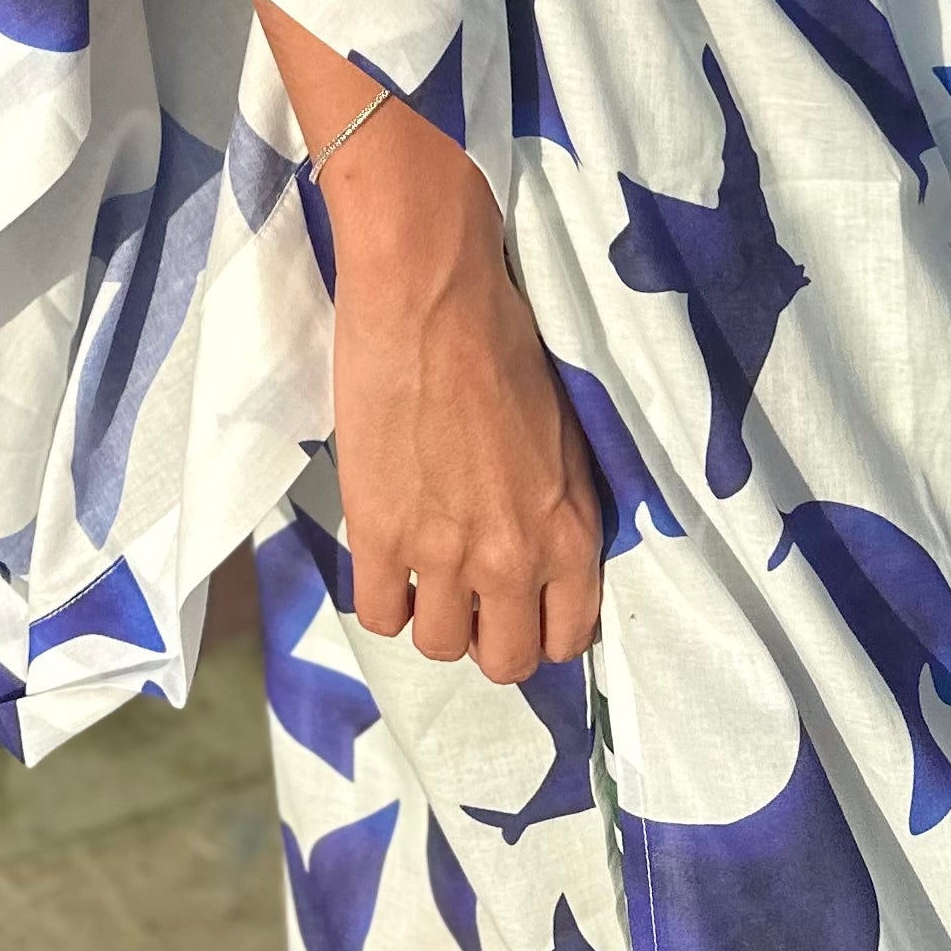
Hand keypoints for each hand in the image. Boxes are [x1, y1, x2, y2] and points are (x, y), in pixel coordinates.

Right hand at [319, 97, 602, 681]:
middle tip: (467, 590)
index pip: (568, 637)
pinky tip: (384, 553)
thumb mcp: (563, 432)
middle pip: (506, 661)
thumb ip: (559, 504)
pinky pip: (378, 614)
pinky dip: (382, 594)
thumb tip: (540, 547)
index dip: (539, 624)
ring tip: (422, 566)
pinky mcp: (380, 532)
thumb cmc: (502, 336)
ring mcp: (445, 552)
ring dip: (432, 614)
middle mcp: (515, 556)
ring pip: (440, 647)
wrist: (429, 288)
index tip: (518, 601)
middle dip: (487, 633)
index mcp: (572, 529)